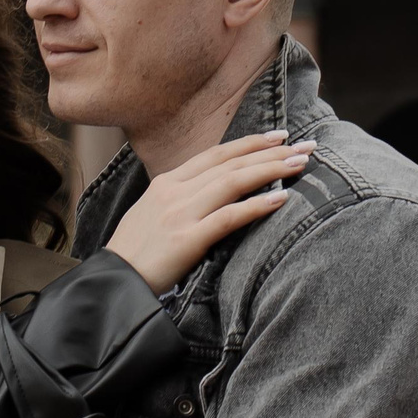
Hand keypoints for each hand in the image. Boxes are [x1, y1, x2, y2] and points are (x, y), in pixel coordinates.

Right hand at [105, 132, 313, 292]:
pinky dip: (256, 206)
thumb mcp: (153, 212)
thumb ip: (181, 197)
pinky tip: (281, 199)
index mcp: (167, 182)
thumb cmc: (135, 252)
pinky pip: (228, 218)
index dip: (249, 143)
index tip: (278, 136)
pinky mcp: (187, 239)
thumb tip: (213, 191)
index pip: (215, 155)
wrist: (113, 281)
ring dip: (271, 170)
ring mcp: (180, 213)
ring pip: (233, 182)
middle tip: (304, 145)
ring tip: (300, 164)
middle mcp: (174, 191)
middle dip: (271, 152)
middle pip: (230, 163)